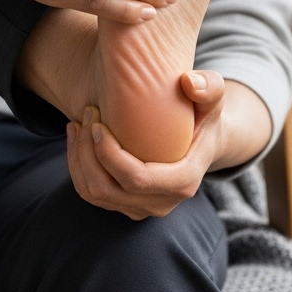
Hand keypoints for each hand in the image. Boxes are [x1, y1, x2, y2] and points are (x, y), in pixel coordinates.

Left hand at [65, 70, 226, 218]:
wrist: (201, 140)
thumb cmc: (204, 114)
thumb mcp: (213, 98)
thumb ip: (208, 87)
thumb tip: (189, 83)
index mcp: (183, 182)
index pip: (136, 179)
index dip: (109, 154)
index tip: (97, 122)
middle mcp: (161, 203)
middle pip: (109, 189)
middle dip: (88, 151)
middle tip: (86, 114)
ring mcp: (141, 209)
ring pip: (94, 194)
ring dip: (78, 159)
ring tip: (77, 123)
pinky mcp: (125, 205)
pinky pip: (91, 194)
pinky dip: (77, 167)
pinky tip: (77, 136)